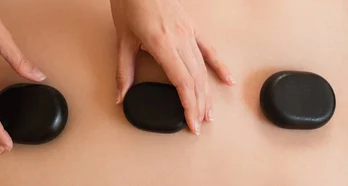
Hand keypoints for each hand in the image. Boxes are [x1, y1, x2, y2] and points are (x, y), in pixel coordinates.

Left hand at [110, 0, 234, 134]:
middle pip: (195, 79)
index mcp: (162, 44)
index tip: (191, 123)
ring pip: (203, 69)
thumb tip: (120, 95)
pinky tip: (227, 80)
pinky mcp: (191, 28)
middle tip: (199, 124)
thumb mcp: (123, 40)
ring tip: (209, 112)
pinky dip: (219, 67)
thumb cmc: (130, 4)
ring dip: (207, 92)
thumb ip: (123, 71)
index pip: (182, 82)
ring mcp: (188, 34)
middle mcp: (180, 40)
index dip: (188, 105)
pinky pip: (209, 50)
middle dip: (198, 105)